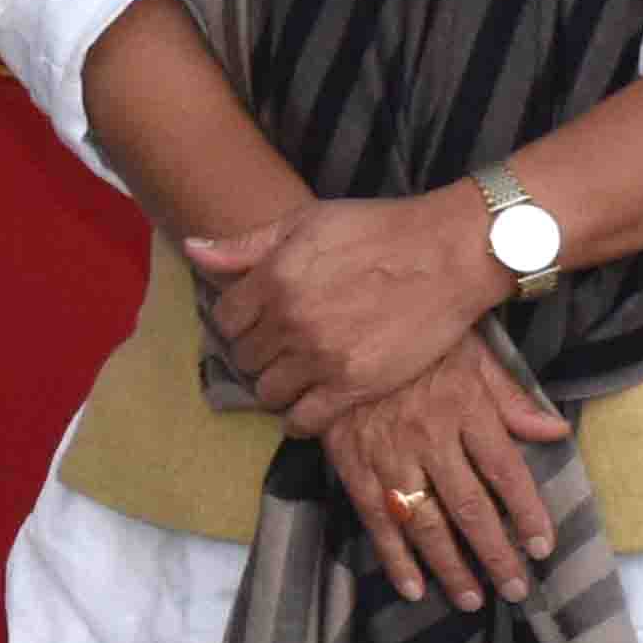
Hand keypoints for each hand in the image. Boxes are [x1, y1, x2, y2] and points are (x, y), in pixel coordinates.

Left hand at [183, 191, 518, 420]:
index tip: (258, 321)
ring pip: (267, 392)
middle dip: (257, 352)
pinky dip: (298, 418)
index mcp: (273, 279)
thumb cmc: (379, 229)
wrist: (450, 254)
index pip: (225, 319)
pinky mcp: (355, 385)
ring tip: (295, 374)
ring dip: (275, 386)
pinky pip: (304, 420)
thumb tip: (192, 249)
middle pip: (244, 357)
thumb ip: (246, 245)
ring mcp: (321, 357)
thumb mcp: (306, 222)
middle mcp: (291, 321)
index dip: (240, 320)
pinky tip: (308, 405)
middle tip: (279, 348)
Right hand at [282, 332, 570, 611]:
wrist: (340, 320)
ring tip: (472, 599)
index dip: (528, 513)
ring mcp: (388, 452)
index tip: (543, 547)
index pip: (507, 472)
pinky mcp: (351, 461)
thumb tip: (555, 429)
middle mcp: (430, 436)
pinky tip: (412, 587)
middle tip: (516, 589)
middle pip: (470, 506)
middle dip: (495, 553)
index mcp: (466, 408)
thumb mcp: (472, 353)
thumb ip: (511, 398)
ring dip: (450, 566)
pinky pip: (375, 517)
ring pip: (425, 521)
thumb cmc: (417, 337)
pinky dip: (393, 556)